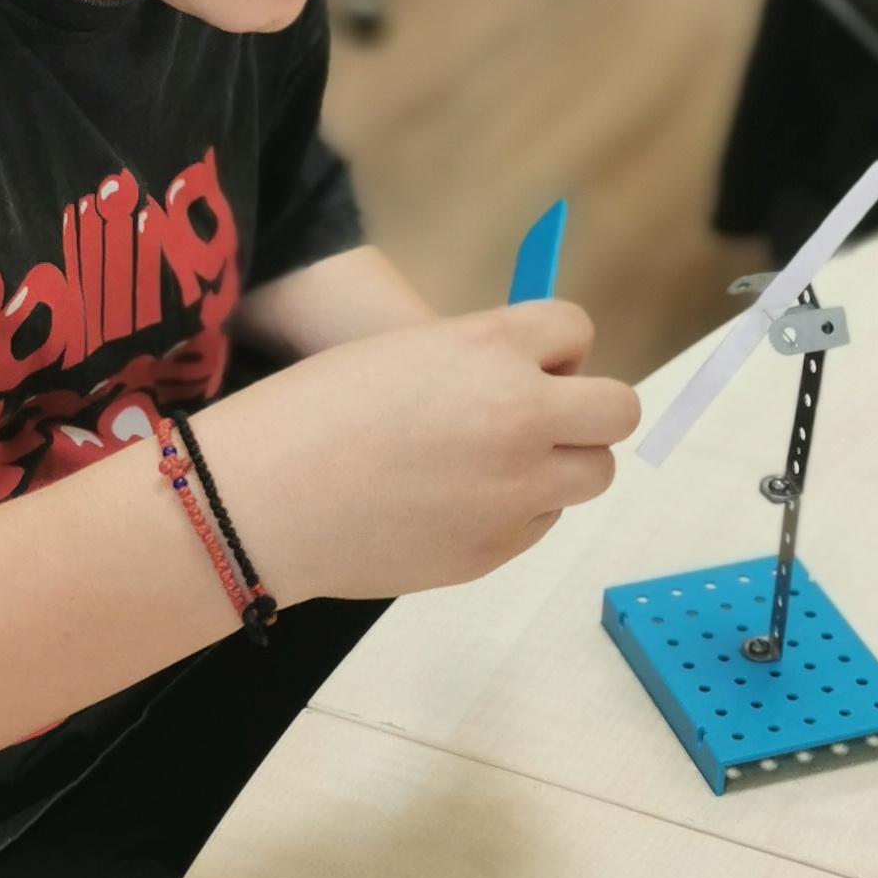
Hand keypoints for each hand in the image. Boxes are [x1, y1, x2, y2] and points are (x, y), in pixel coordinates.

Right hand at [189, 300, 638, 600]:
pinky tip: (456, 505)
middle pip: (618, 410)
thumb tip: (535, 380)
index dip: (556, 348)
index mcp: (490, 347)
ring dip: (562, 465)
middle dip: (589, 410)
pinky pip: (541, 522)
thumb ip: (480, 359)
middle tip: (546, 419)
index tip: (533, 364)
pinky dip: (516, 512)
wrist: (259, 501)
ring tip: (499, 466)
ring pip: (594, 475)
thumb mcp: (404, 353)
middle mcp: (519, 415)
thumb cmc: (311, 413)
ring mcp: (515, 489)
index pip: (576, 329)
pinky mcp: (497, 548)